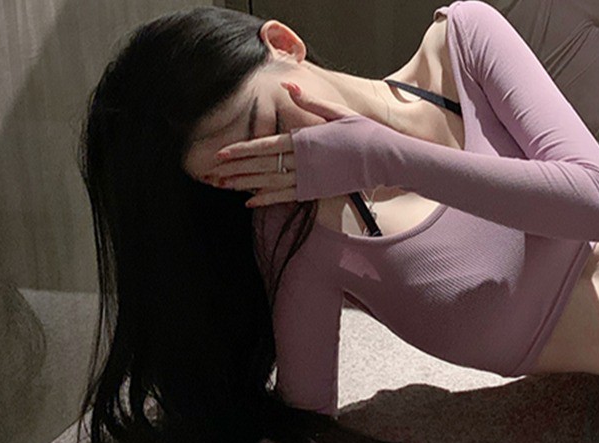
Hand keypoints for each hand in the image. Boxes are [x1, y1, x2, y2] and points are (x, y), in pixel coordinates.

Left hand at [205, 82, 359, 207]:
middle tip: (212, 172)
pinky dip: (266, 199)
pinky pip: (286, 197)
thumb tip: (287, 86)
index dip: (242, 150)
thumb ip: (309, 102)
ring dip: (245, 184)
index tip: (221, 153)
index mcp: (306, 139)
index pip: (266, 145)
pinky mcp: (316, 191)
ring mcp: (309, 178)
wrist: (386, 159)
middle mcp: (303, 161)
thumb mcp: (338, 112)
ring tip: (224, 184)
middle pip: (262, 165)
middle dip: (236, 169)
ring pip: (269, 182)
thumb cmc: (364, 133)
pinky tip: (250, 201)